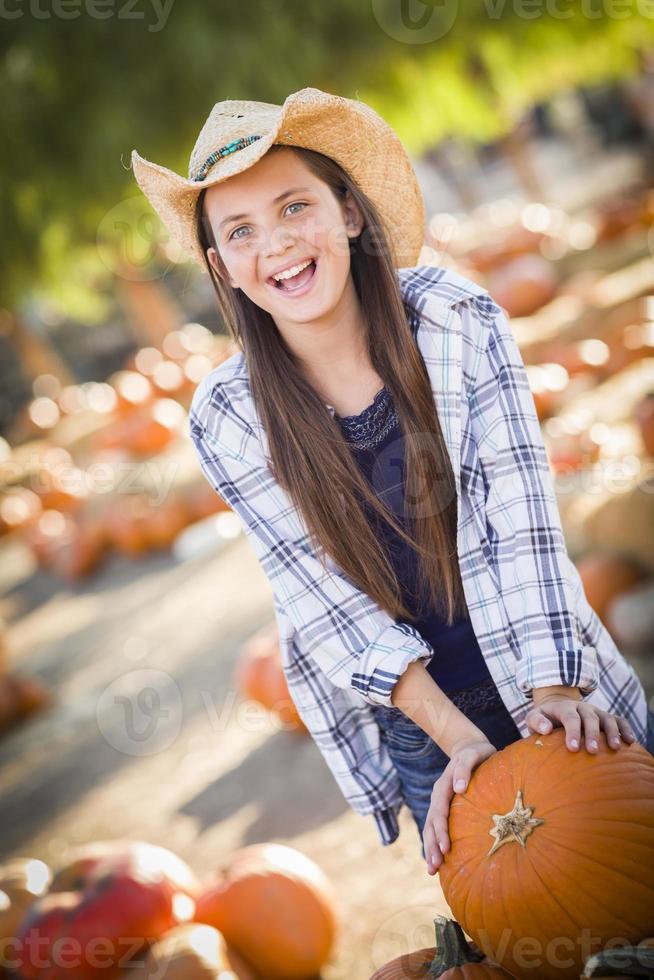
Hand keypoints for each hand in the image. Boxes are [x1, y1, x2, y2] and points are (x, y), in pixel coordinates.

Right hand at [423, 737, 496, 875]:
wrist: (469, 748)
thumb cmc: (475, 753)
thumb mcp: (471, 755)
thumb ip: (464, 769)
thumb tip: (459, 788)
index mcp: (443, 786)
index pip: (439, 811)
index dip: (440, 830)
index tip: (446, 848)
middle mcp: (438, 796)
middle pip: (430, 824)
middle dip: (432, 846)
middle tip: (435, 867)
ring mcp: (440, 803)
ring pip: (430, 828)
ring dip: (430, 848)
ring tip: (432, 870)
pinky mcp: (446, 809)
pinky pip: (437, 828)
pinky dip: (435, 843)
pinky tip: (440, 860)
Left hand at [526, 695, 637, 753]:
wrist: (556, 709)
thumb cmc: (544, 720)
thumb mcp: (533, 718)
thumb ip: (536, 722)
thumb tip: (546, 729)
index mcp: (563, 707)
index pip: (570, 717)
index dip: (572, 731)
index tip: (572, 747)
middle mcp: (581, 707)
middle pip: (589, 717)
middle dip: (592, 734)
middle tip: (592, 751)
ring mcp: (595, 711)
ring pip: (606, 718)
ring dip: (612, 732)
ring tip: (615, 748)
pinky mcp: (605, 717)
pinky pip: (618, 720)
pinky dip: (625, 728)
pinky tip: (630, 741)